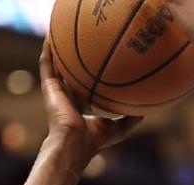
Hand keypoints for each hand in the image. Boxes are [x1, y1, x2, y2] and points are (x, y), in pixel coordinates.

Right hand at [39, 40, 142, 164]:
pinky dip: (48, 50)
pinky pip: (47, 63)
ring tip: (62, 33)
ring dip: (58, 49)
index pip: (84, 87)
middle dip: (73, 59)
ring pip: (56, 65)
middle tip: (82, 43)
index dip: (90, 75)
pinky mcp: (49, 87)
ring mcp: (57, 91)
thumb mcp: (120, 128)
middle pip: (70, 73)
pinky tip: (52, 35)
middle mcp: (68, 96)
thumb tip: (147, 109)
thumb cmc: (96, 139)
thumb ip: (131, 118)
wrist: (76, 142)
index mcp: (81, 105)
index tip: (99, 63)